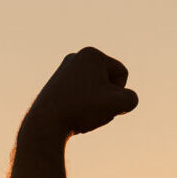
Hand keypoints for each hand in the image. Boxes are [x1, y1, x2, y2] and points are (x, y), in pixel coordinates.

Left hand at [23, 47, 138, 139]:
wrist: (45, 123)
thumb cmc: (81, 110)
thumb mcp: (118, 105)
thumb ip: (132, 99)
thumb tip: (123, 98)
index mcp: (91, 54)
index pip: (122, 73)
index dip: (119, 92)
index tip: (100, 102)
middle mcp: (77, 56)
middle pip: (108, 80)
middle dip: (106, 98)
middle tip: (89, 110)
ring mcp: (65, 69)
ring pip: (96, 89)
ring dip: (96, 104)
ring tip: (80, 113)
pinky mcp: (57, 83)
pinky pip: (82, 94)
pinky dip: (82, 106)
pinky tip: (72, 114)